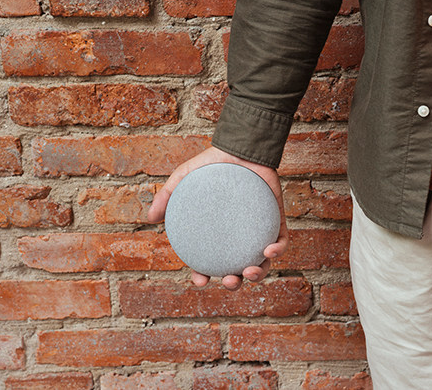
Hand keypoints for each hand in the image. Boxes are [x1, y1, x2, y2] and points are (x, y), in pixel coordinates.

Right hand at [147, 146, 287, 290]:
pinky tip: (269, 250)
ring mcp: (259, 231)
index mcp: (216, 234)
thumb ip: (167, 196)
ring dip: (258, 275)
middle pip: (237, 270)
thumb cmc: (212, 164)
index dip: (204, 276)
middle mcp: (238, 237)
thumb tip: (149, 218)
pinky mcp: (277, 221)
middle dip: (234, 283)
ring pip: (262, 262)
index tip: (200, 280)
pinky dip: (278, 250)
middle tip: (230, 281)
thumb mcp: (184, 177)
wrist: (240, 147)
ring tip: (250, 272)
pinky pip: (281, 241)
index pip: (209, 262)